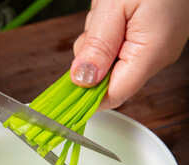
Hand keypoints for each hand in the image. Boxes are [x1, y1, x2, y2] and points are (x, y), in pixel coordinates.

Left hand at [70, 0, 188, 110]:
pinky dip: (108, 30)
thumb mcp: (116, 6)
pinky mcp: (149, 36)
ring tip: (109, 10)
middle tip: (97, 26)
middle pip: (108, 76)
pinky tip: (114, 9)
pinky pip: (118, 44)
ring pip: (109, 58)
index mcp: (151, 52)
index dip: (88, 99)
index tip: (66, 92)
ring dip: (99, 38)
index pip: (114, 95)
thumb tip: (82, 79)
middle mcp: (155, 55)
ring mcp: (154, 46)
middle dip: (92, 55)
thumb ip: (98, 46)